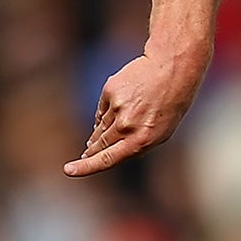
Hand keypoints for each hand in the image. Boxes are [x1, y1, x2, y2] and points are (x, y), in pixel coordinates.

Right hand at [64, 51, 204, 176]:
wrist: (171, 70)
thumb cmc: (171, 104)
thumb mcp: (162, 132)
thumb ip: (137, 144)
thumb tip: (110, 150)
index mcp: (142, 140)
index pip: (108, 159)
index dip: (87, 166)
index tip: (69, 170)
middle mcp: (127, 126)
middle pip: (100, 144)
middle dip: (91, 152)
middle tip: (83, 157)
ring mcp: (116, 108)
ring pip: (100, 128)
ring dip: (99, 134)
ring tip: (106, 133)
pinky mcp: (109, 91)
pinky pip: (102, 110)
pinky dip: (106, 114)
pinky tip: (118, 109)